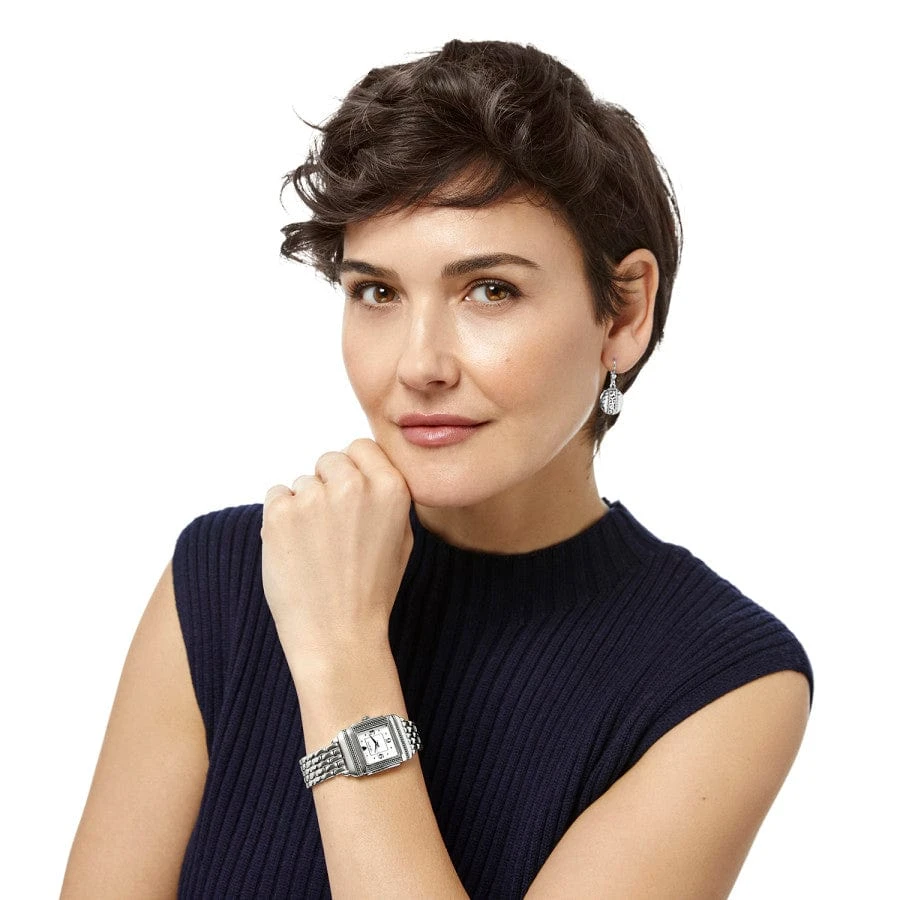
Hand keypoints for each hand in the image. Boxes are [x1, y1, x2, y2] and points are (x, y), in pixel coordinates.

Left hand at [260, 438, 413, 663]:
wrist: (338, 634)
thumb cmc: (371, 590)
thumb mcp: (401, 537)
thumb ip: (386, 496)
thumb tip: (365, 469)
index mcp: (391, 488)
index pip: (362, 447)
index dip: (354, 469)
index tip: (349, 493)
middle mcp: (353, 485)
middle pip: (329, 460)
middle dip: (327, 485)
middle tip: (330, 527)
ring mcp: (313, 497)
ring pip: (301, 482)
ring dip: (304, 506)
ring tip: (315, 547)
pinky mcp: (279, 513)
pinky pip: (276, 496)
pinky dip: (280, 518)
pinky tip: (295, 549)